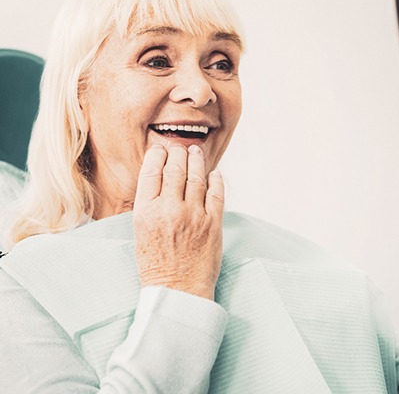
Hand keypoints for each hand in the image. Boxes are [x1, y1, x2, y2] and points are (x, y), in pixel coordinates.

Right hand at [133, 143, 223, 299]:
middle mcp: (169, 210)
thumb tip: (161, 177)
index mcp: (146, 212)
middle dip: (178, 152)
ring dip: (197, 160)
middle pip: (176, 168)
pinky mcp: (212, 224)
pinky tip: (213, 173)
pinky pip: (216, 192)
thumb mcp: (140, 232)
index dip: (158, 154)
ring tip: (196, 153)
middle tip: (180, 148)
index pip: (152, 170)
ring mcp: (193, 215)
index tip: (162, 149)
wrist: (177, 291)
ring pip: (197, 176)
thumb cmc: (156, 265)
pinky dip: (216, 179)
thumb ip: (149, 204)